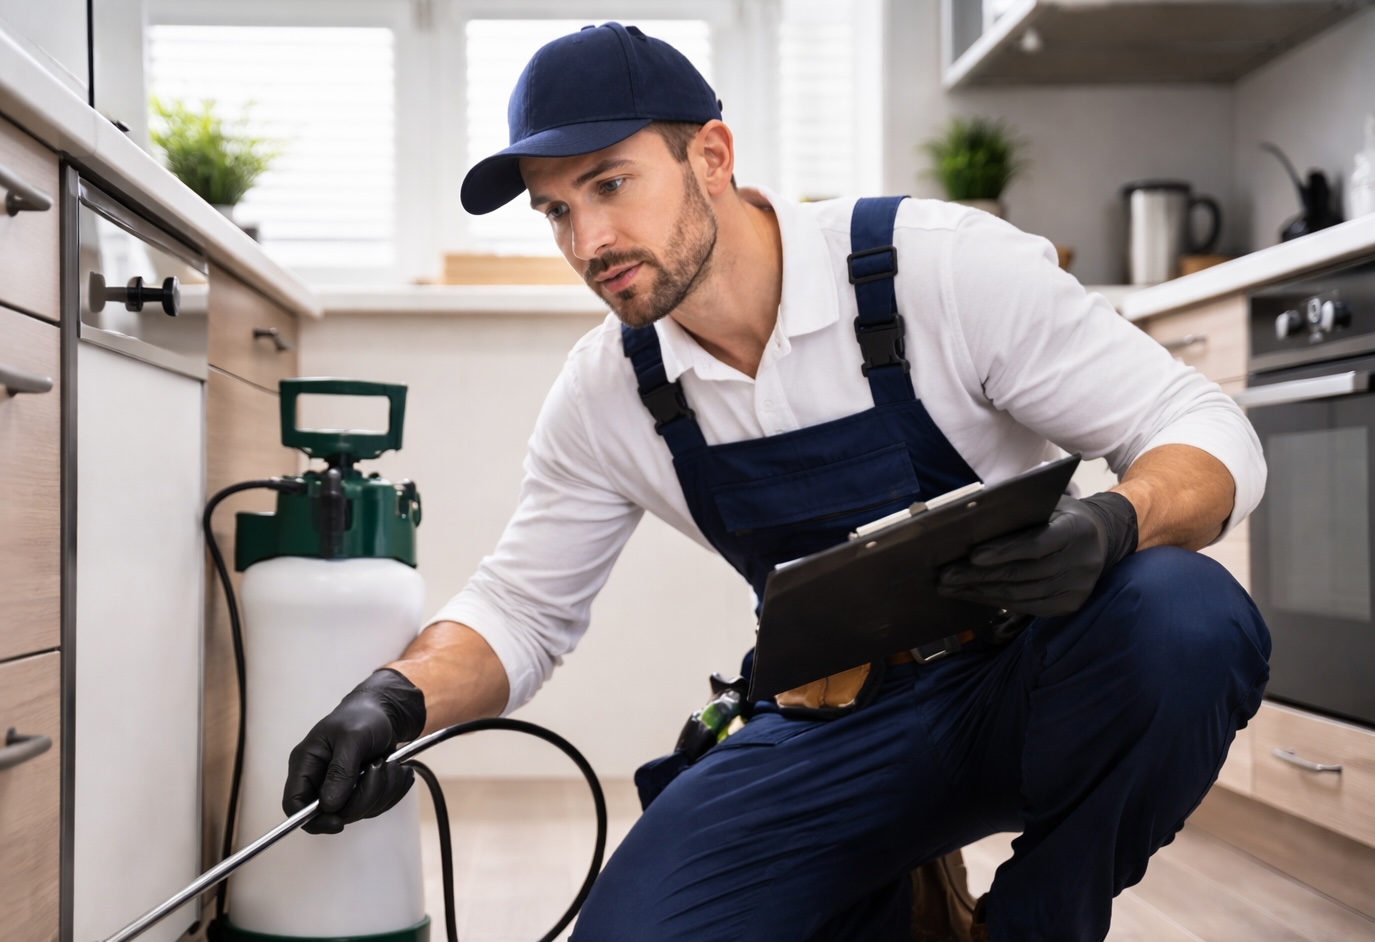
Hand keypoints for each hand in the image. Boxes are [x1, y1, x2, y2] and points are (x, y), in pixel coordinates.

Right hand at [283, 668, 426, 834]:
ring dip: (382, 790)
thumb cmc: (364, 717)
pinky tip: (395, 769)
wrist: (386, 713)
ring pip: (358, 812)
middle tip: (378, 767)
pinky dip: (391, 790)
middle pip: (332, 813)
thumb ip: (340, 770)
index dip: (311, 819)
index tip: (338, 822)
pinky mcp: (360, 791)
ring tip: (388, 763)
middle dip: (363, 796)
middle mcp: (319, 779)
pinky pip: (375, 806)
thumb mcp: (353, 737)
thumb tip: (329, 805)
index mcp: (306, 763)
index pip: (294, 804)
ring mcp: (340, 788)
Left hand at [936, 492, 1137, 617]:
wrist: (1101, 538)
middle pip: (1023, 574)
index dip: (1003, 552)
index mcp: (1075, 529)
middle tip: (947, 576)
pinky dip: (999, 603)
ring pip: (1022, 595)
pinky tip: (976, 596)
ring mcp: (1078, 587)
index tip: (972, 556)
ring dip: (982, 593)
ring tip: (953, 588)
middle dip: (979, 577)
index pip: (1036, 544)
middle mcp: (1081, 561)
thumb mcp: (1047, 504)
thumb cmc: (1061, 516)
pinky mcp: (1071, 604)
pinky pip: (1029, 607)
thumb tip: (972, 520)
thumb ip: (1018, 512)